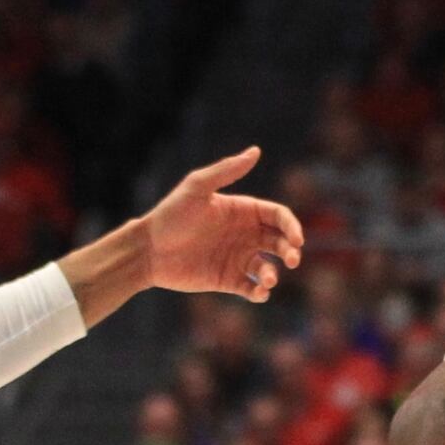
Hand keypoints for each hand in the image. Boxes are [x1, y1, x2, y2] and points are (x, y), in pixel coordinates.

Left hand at [140, 147, 303, 301]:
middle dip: (291, 251)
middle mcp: (243, 234)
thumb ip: (226, 170)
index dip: (291, 226)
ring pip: (267, 267)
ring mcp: (236, 258)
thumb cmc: (171, 215)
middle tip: (293, 260)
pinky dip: (260, 293)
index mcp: (242, 211)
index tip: (297, 240)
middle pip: (279, 242)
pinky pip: (251, 288)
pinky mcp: (226, 280)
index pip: (278, 216)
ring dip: (274, 274)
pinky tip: (259, 293)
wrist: (148, 250)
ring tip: (269, 280)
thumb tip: (256, 151)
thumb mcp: (197, 188)